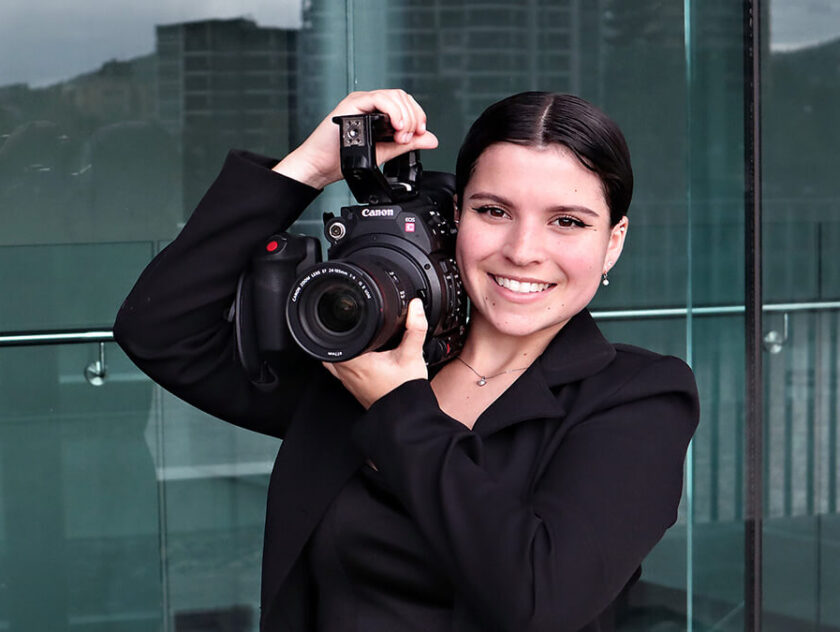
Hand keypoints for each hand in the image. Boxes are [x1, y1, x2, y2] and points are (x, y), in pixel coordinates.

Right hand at [273, 90, 438, 188]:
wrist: (321, 166)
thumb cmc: (343, 159)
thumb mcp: (385, 151)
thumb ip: (408, 144)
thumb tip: (432, 139)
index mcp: (377, 112)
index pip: (406, 103)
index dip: (418, 116)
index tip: (420, 134)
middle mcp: (370, 103)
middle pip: (403, 97)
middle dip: (413, 118)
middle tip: (408, 138)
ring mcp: (361, 102)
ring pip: (394, 96)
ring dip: (405, 116)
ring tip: (401, 136)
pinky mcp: (352, 104)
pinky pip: (379, 99)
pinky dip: (393, 112)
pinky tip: (396, 127)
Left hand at [322, 298, 428, 408]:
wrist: (405, 417)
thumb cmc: (404, 392)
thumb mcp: (412, 355)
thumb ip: (415, 328)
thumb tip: (415, 307)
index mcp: (355, 360)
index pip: (335, 335)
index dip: (340, 322)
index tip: (349, 316)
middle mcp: (346, 371)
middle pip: (332, 344)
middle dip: (341, 332)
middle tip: (355, 323)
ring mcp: (346, 381)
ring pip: (333, 357)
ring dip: (341, 346)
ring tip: (356, 338)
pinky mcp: (352, 387)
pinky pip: (340, 369)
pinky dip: (346, 359)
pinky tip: (360, 356)